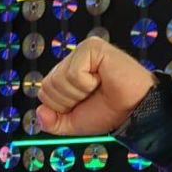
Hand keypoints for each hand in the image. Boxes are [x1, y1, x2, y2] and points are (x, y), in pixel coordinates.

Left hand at [37, 37, 155, 135]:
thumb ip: (52, 122)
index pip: (44, 93)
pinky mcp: (92, 47)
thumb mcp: (73, 124)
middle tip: (91, 96)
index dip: (61, 107)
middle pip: (48, 87)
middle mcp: (71, 61)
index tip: (83, 104)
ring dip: (79, 93)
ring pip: (59, 81)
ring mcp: (81, 52)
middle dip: (69, 101)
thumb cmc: (107, 112)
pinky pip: (73, 73)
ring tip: (97, 87)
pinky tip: (101, 78)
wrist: (133, 110)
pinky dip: (87, 84)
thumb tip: (39, 112)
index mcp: (64, 76)